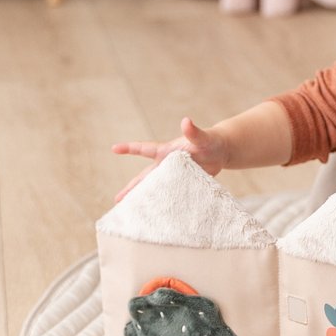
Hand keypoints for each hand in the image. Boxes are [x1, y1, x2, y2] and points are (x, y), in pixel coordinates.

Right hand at [111, 116, 225, 201]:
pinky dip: (163, 203)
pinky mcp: (183, 184)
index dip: (130, 148)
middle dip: (132, 188)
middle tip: (117, 200)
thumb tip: (186, 121)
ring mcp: (174, 175)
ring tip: (132, 211)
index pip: (145, 149)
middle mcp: (167, 164)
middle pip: (145, 177)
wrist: (221, 152)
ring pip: (156, 188)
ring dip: (145, 198)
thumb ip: (193, 132)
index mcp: (167, 151)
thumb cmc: (210, 140)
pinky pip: (170, 194)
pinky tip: (157, 214)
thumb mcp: (202, 137)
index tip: (114, 148)